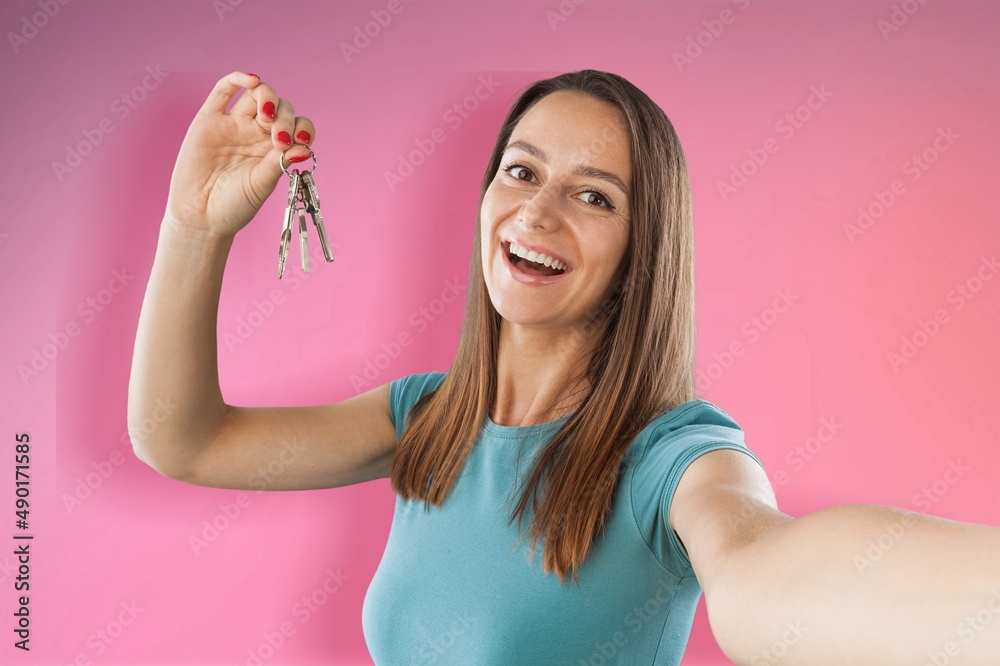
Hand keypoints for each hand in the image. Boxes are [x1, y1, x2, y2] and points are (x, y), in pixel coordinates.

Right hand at [163, 71, 315, 237]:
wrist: (200, 216)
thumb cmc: (234, 206)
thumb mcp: (262, 185)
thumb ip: (279, 163)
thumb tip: (304, 148)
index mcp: (274, 148)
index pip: (297, 126)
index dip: (303, 128)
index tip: (301, 141)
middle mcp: (256, 133)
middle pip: (280, 108)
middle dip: (285, 118)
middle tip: (279, 139)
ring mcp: (234, 124)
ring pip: (256, 95)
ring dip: (268, 97)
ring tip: (267, 115)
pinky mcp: (209, 119)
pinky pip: (224, 90)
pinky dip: (238, 79)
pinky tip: (252, 79)